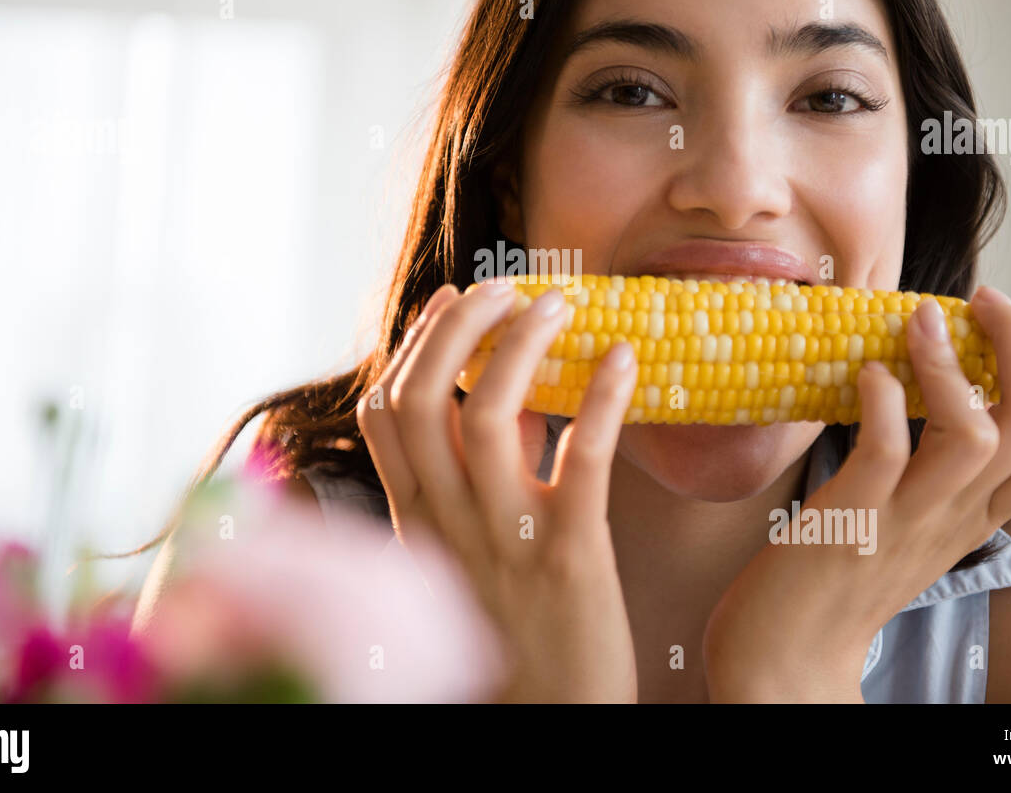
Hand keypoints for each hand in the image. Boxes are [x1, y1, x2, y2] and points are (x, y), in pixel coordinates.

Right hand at [356, 280, 640, 701]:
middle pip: (421, 400)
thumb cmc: (514, 631)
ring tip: (557, 305)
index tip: (450, 301)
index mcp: (418, 519)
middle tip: (505, 288)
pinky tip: (625, 357)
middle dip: (458, 328)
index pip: (384, 414)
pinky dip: (605, 399)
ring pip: (488, 415)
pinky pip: (584, 460)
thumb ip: (479, 481)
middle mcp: (448, 522)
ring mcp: (504, 537)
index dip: (412, 345)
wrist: (546, 722)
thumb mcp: (471, 555)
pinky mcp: (569, 554)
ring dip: (521, 345)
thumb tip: (520, 401)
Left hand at [701, 285, 1010, 701]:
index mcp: (972, 520)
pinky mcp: (849, 523)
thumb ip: (929, 474)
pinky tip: (867, 373)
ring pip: (972, 438)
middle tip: (988, 300)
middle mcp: (952, 520)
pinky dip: (882, 403)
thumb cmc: (834, 577)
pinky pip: (884, 454)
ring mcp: (903, 522)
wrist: (784, 656)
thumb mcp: (906, 527)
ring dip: (949, 366)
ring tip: (921, 318)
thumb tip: (927, 394)